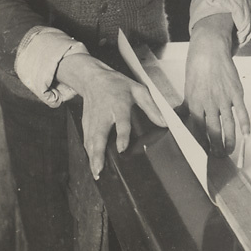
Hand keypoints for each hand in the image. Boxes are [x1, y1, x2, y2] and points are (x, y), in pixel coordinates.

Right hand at [56, 54, 164, 178]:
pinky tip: (91, 164)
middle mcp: (104, 114)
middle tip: (100, 169)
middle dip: (99, 153)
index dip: (121, 136)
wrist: (93, 77)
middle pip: (100, 135)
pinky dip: (88, 152)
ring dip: (92, 157)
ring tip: (96, 173)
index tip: (121, 149)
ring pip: (91, 140)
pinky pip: (86, 139)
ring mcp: (93, 119)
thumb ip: (151, 107)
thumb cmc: (117, 84)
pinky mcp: (86, 122)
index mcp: (118, 105)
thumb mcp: (138, 90)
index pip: (121, 122)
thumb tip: (164, 123)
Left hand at [185, 13, 249, 155]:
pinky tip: (247, 136)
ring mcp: (224, 98)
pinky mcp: (236, 92)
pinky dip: (245, 124)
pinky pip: (242, 111)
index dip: (201, 143)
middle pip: (213, 130)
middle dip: (215, 147)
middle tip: (217, 157)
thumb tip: (176, 116)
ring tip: (229, 152)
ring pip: (227, 125)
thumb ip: (185, 105)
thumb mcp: (188, 87)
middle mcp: (210, 102)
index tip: (203, 153)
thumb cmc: (197, 68)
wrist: (209, 49)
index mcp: (196, 103)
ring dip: (229, 141)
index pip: (197, 129)